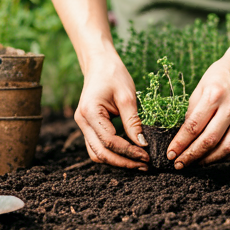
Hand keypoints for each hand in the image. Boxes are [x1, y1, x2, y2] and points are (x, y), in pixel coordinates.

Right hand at [74, 54, 149, 169]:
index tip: (147, 156)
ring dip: (117, 162)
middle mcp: (82, 122)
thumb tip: (143, 145)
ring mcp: (83, 125)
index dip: (129, 152)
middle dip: (123, 162)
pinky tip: (129, 155)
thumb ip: (133, 122)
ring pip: (97, 153)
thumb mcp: (127, 96)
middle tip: (145, 166)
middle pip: (101, 153)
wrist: (100, 63)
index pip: (110, 141)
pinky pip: (98, 147)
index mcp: (90, 112)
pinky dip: (112, 154)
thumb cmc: (114, 75)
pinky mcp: (89, 126)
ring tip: (138, 164)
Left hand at [166, 55, 229, 167]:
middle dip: (192, 155)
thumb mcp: (199, 88)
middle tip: (180, 164)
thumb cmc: (218, 77)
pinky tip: (220, 158)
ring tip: (196, 163)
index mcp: (214, 95)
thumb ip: (192, 113)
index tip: (171, 154)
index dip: (180, 143)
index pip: (193, 126)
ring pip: (228, 147)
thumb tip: (183, 138)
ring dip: (210, 160)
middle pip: (210, 139)